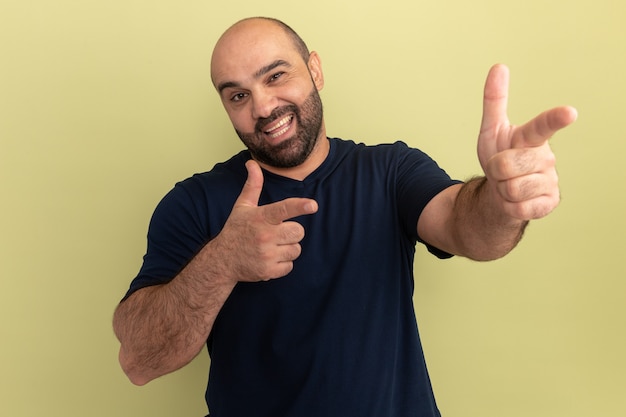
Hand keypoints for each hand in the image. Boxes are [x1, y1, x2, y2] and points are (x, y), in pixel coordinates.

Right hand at [212, 160, 317, 281]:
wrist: (222, 261)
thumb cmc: (235, 230)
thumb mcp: (242, 206)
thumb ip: (253, 185)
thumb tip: (252, 163)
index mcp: (260, 218)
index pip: (283, 209)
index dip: (299, 206)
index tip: (312, 205)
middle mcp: (264, 236)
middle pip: (298, 232)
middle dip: (293, 232)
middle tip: (278, 233)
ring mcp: (266, 255)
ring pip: (296, 249)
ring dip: (288, 248)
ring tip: (272, 246)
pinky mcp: (268, 271)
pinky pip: (290, 266)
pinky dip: (283, 263)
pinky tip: (270, 258)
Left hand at [477, 64, 577, 219]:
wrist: (500, 193)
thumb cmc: (500, 156)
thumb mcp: (492, 130)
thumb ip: (495, 101)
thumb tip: (499, 66)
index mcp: (533, 137)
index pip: (543, 126)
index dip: (554, 119)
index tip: (569, 112)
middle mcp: (546, 157)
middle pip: (509, 165)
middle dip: (495, 170)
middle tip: (500, 170)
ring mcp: (550, 180)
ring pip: (513, 188)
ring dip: (502, 189)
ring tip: (508, 184)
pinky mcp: (549, 203)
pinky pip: (519, 207)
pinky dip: (509, 206)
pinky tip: (516, 201)